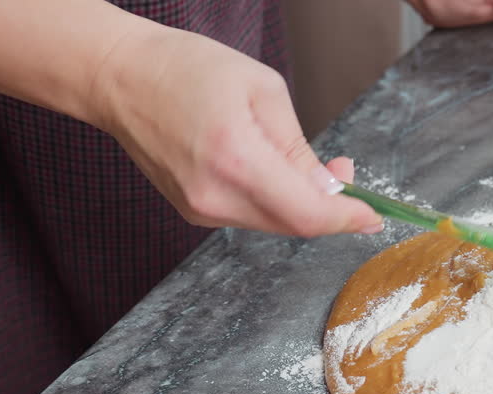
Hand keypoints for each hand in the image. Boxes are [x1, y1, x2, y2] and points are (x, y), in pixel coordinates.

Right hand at [90, 26, 381, 236]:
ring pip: (275, 224)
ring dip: (301, 204)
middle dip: (330, 207)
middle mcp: (215, 195)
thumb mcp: (262, 91)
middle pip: (295, 225)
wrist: (119, 78)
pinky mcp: (194, 212)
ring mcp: (201, 209)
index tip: (374, 217)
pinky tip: (269, 170)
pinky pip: (250, 216)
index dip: (347, 220)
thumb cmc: (187, 69)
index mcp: (236, 159)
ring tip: (304, 164)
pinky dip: (273, 201)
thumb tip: (330, 190)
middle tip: (342, 171)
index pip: (307, 215)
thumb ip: (299, 149)